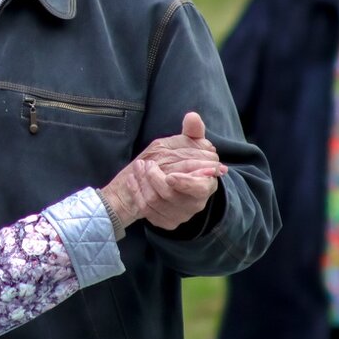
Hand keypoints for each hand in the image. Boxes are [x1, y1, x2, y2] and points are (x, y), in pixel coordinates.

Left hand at [100, 112, 226, 230]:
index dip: (186, 183)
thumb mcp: (188, 145)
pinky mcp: (165, 221)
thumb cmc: (182, 162)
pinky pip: (145, 210)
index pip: (201, 188)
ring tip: (139, 167)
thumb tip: (192, 117)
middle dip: (154, 177)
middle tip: (147, 163)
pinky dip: (136, 192)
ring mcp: (180, 214)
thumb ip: (192, 132)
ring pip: (155, 202)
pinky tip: (133, 179)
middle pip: (171, 195)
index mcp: (206, 183)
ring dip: (142, 182)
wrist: (166, 184)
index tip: (170, 176)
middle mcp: (195, 203)